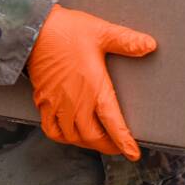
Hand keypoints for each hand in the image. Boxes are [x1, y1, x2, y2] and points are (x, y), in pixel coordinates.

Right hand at [26, 5, 154, 159]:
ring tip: (98, 142)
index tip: (133, 153)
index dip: (124, 142)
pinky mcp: (43, 102)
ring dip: (87, 143)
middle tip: (118, 147)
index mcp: (94, 88)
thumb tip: (150, 45)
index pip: (113, 123)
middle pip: (93, 137)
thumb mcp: (103, 32)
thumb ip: (127, 41)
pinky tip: (70, 134)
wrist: (34, 30)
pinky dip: (63, 137)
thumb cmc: (68, 30)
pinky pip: (52, 130)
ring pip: (73, 137)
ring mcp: (58, 104)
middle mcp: (76, 101)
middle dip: (108, 146)